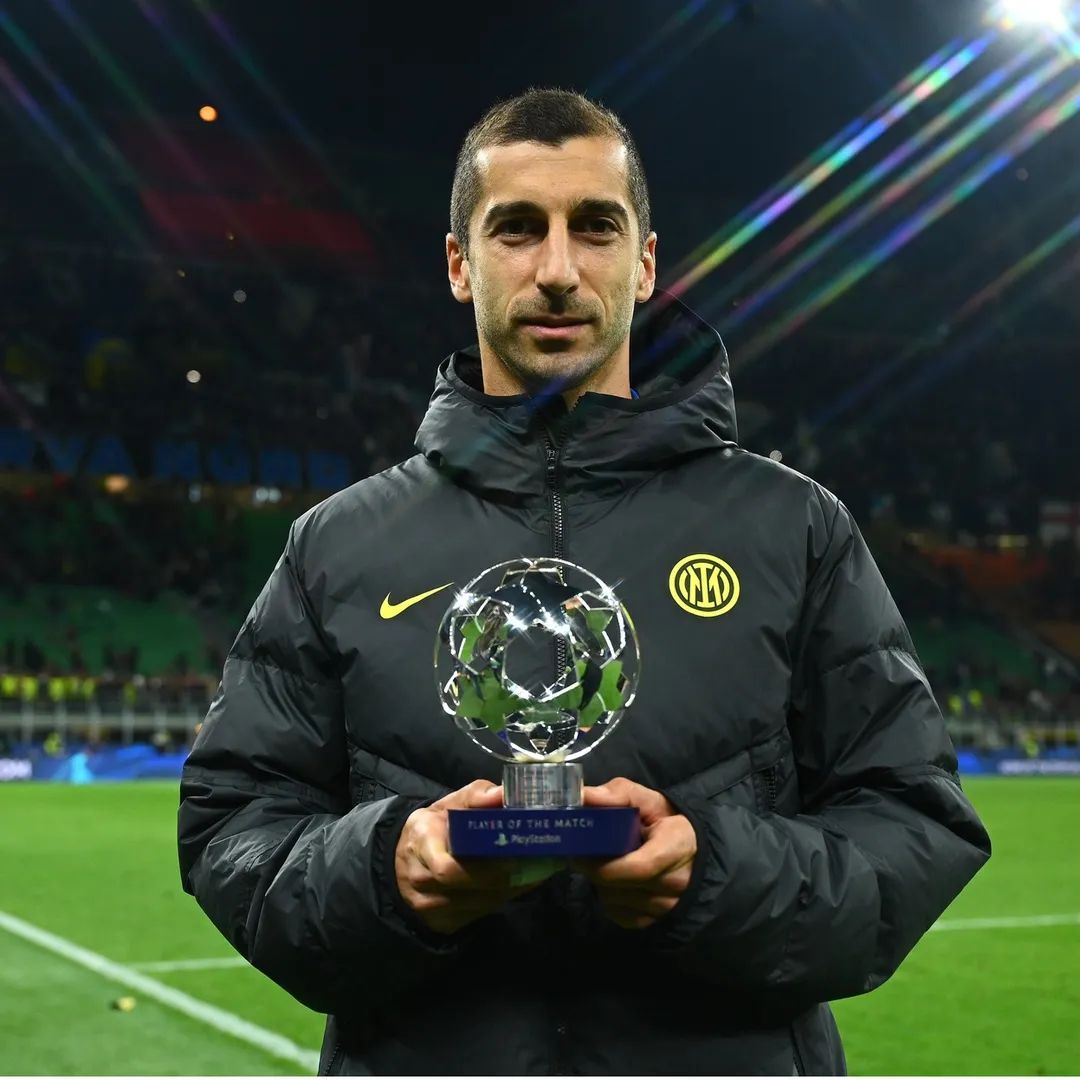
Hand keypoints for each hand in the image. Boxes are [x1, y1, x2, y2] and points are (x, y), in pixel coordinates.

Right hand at [395, 779, 537, 934]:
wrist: (402, 859)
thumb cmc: (434, 827)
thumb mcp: (449, 804)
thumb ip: (476, 796)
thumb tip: (502, 794)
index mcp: (421, 842)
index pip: (449, 868)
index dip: (488, 867)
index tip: (519, 854)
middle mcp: (421, 879)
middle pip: (472, 887)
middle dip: (509, 877)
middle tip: (541, 862)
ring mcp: (430, 906)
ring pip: (481, 903)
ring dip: (512, 889)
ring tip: (538, 871)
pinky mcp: (442, 923)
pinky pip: (479, 913)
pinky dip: (502, 899)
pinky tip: (518, 884)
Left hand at [574, 777, 696, 930]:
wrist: (694, 850)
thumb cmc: (667, 821)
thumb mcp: (648, 800)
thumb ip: (618, 794)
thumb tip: (585, 795)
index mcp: (676, 846)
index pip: (638, 866)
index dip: (603, 862)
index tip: (579, 850)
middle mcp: (677, 882)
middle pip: (619, 885)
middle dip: (594, 868)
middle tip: (584, 852)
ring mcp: (669, 906)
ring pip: (614, 900)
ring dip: (600, 884)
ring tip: (604, 863)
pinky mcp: (657, 921)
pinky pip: (619, 914)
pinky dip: (609, 899)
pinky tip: (615, 882)